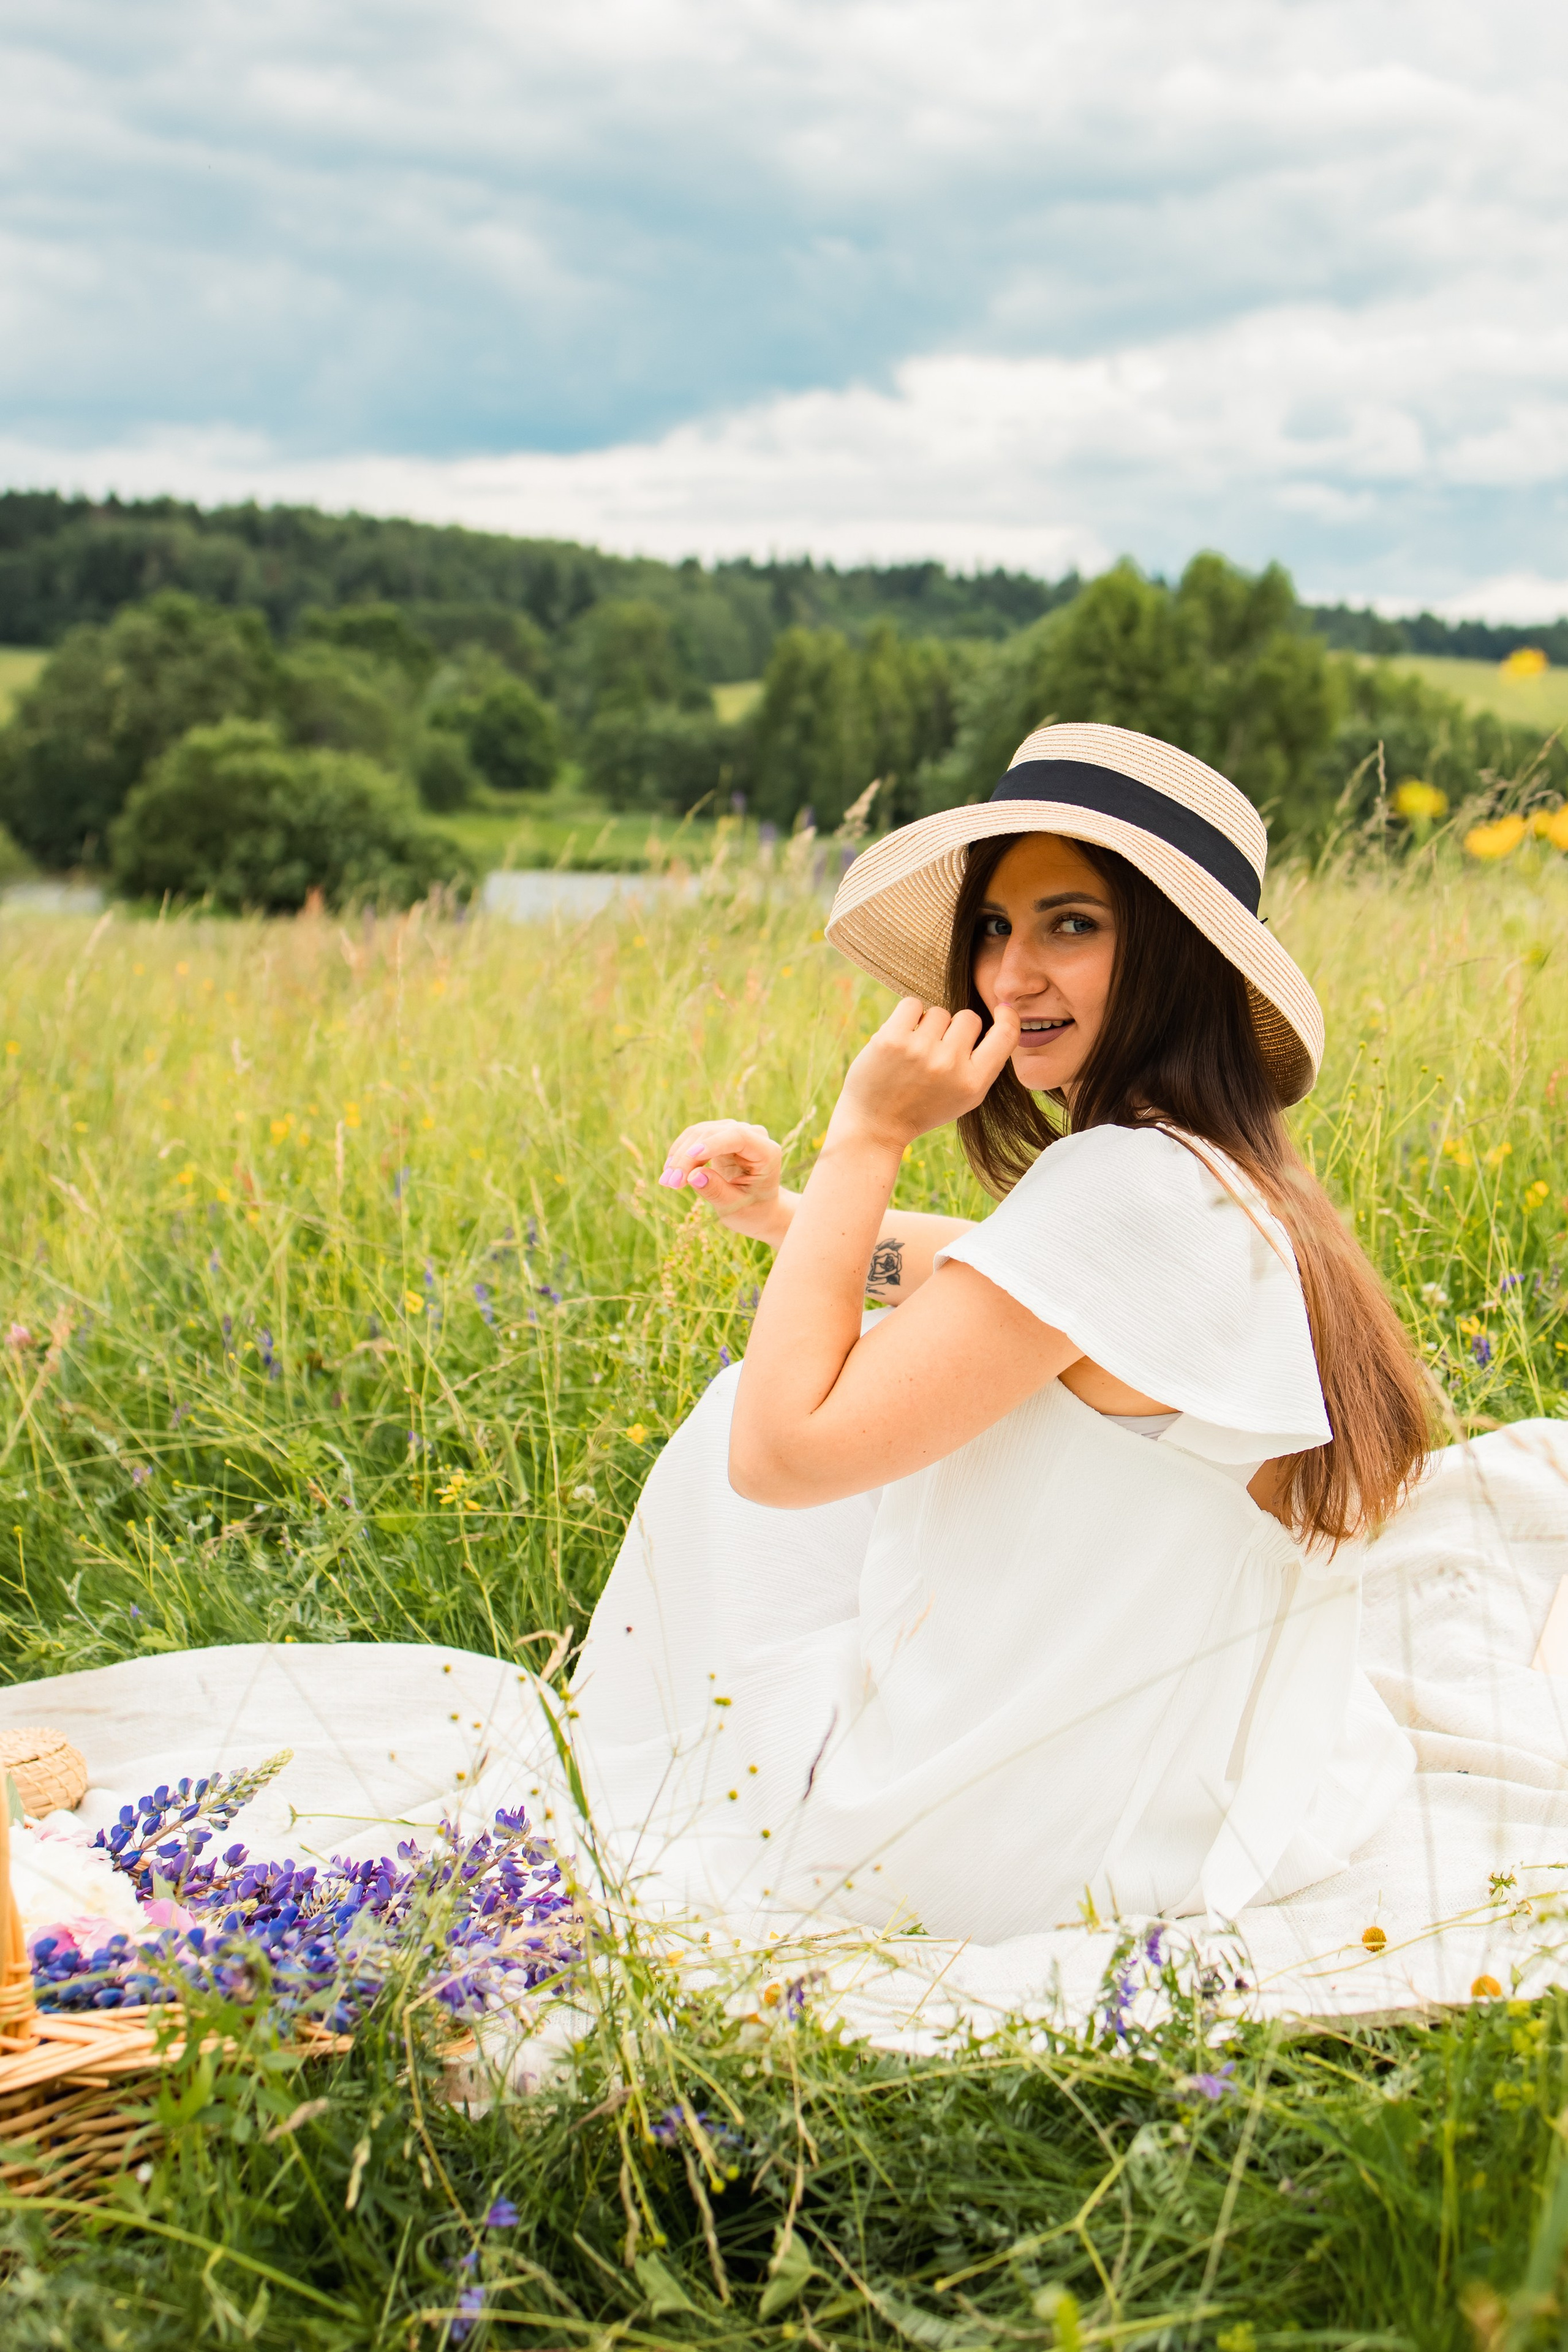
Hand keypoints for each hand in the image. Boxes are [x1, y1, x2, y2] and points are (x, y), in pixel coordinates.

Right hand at [658, 1120, 782, 1229]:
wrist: (759, 1209)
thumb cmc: (753, 1211)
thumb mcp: (736, 1207)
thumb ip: (717, 1191)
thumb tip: (693, 1175)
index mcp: (767, 1153)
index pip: (738, 1137)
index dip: (712, 1144)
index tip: (690, 1157)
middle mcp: (753, 1136)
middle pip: (713, 1134)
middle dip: (688, 1157)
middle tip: (670, 1183)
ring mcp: (735, 1133)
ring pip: (699, 1133)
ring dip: (679, 1156)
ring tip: (667, 1181)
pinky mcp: (719, 1137)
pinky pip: (694, 1138)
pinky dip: (680, 1154)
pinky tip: (672, 1173)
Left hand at [829, 998, 1020, 1151]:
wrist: (875, 1125)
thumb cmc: (922, 1108)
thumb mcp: (964, 1097)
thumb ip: (984, 1064)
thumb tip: (1002, 1018)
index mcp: (973, 1083)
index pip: (1006, 1037)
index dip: (1008, 1018)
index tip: (1002, 1010)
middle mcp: (950, 1065)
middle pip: (968, 1018)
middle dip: (954, 1029)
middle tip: (935, 1053)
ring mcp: (921, 1050)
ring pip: (938, 1012)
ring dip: (927, 1026)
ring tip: (913, 1053)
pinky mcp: (892, 1038)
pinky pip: (911, 1004)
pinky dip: (906, 1017)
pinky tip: (899, 1040)